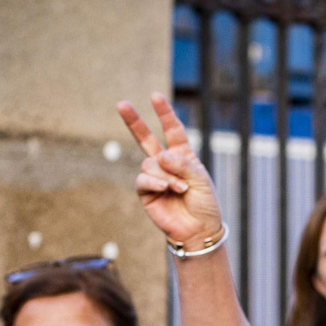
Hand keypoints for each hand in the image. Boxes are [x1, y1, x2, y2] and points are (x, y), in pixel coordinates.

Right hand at [117, 93, 222, 251]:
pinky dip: (155, 182)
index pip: (172, 130)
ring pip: (150, 164)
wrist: (199, 229)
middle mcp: (166, 164)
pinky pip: (143, 180)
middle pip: (146, 138)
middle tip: (121, 104)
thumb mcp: (200, 179)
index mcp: (182, 156)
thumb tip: (160, 156)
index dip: (164, 113)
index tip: (155, 96)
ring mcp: (154, 177)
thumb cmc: (204, 203)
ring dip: (166, 175)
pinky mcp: (146, 193)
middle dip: (134, 121)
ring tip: (181, 188)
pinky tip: (165, 188)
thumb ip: (182, 164)